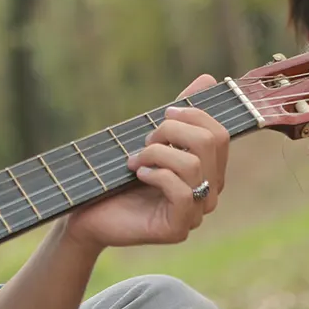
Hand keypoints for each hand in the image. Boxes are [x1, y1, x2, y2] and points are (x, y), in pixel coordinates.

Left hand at [62, 74, 229, 254]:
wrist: (88, 212)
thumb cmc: (119, 175)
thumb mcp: (150, 139)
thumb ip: (180, 114)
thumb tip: (208, 79)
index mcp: (208, 170)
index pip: (220, 133)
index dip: (194, 114)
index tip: (164, 114)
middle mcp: (209, 192)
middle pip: (211, 142)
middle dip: (172, 130)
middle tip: (145, 139)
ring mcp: (196, 213)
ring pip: (193, 164)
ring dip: (157, 153)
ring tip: (135, 160)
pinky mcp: (178, 229)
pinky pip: (183, 193)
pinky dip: (157, 176)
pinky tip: (139, 175)